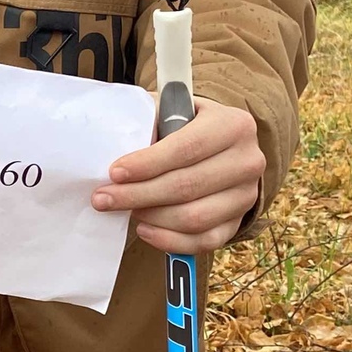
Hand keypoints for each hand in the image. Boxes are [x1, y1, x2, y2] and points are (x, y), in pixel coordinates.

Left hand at [93, 97, 263, 254]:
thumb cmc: (188, 126)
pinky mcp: (238, 222)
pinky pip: (203, 241)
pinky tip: (145, 229)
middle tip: (103, 198)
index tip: (114, 173)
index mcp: (234, 125)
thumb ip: (150, 119)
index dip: (148, 163)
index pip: (187, 148)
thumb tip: (113, 142)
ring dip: (152, 218)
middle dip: (138, 195)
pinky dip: (170, 240)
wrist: (222, 148)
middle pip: (187, 186)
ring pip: (194, 218)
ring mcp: (246, 196)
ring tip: (125, 210)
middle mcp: (248, 161)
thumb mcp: (173, 110)